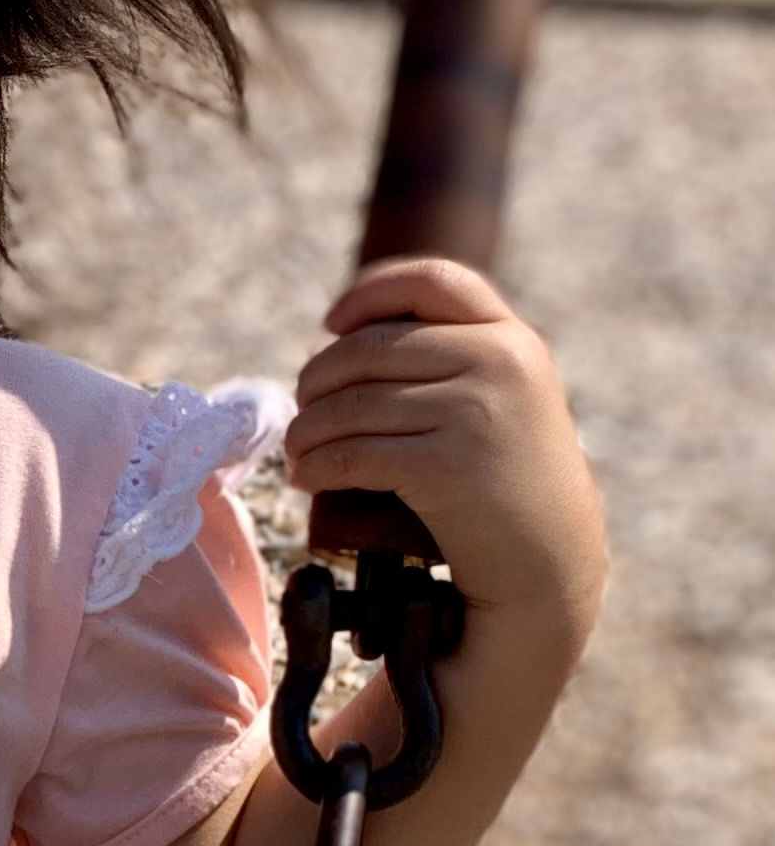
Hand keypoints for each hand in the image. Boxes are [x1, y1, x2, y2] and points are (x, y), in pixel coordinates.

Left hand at [284, 258, 605, 641]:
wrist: (548, 564)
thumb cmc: (509, 485)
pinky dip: (317, 465)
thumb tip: (346, 337)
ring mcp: (476, 412)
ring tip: (296, 453)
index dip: (371, 293)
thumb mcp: (505, 401)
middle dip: (318, 380)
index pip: (433, 281)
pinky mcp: (447, 466)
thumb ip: (454, 360)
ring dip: (307, 431)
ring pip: (352, 405)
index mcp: (512, 339)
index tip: (331, 324)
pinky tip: (306, 478)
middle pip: (370, 348)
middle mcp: (500, 363)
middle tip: (300, 412)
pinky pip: (353, 454)